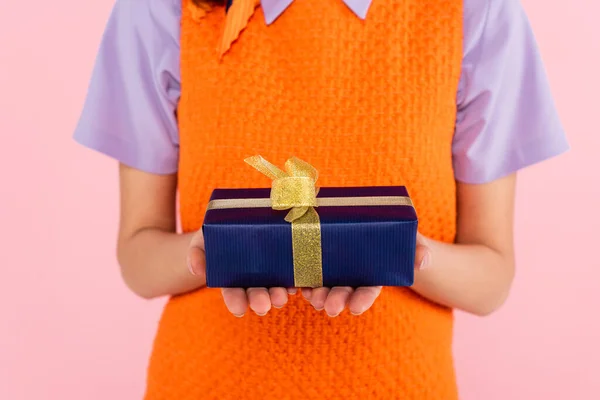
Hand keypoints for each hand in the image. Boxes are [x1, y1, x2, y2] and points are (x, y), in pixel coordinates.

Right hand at [186, 229, 296, 316]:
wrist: (239, 216)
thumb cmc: (217, 231)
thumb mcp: (203, 239)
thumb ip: (197, 253)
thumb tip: (197, 269)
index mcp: (232, 278)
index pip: (233, 293)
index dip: (236, 301)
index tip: (238, 309)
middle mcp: (254, 279)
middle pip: (257, 293)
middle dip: (259, 300)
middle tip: (262, 306)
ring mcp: (272, 271)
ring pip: (276, 287)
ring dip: (278, 294)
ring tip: (281, 298)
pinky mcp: (289, 261)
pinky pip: (293, 273)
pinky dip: (294, 280)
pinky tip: (295, 284)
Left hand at [302, 233, 431, 316]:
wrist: (376, 224)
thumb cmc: (395, 233)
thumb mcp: (409, 239)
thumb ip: (416, 249)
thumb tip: (424, 260)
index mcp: (372, 274)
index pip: (368, 290)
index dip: (362, 299)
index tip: (355, 309)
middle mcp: (352, 275)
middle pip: (343, 290)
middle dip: (336, 299)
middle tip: (329, 308)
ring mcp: (334, 270)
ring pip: (324, 284)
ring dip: (317, 294)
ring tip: (312, 299)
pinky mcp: (317, 260)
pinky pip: (307, 273)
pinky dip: (302, 280)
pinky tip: (297, 285)